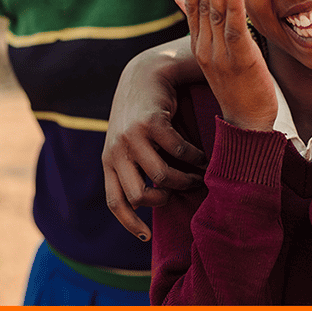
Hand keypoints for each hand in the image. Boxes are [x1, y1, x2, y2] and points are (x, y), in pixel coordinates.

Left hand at [103, 37, 207, 240]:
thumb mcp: (129, 141)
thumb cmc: (141, 114)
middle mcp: (117, 151)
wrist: (144, 73)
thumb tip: (151, 202)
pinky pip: (178, 152)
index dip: (130, 223)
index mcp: (109, 160)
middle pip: (141, 196)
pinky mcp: (152, 123)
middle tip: (181, 192)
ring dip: (185, 180)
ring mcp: (132, 137)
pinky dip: (194, 158)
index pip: (116, 201)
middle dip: (165, 199)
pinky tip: (202, 157)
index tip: (146, 237)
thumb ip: (135, 167)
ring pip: (162, 176)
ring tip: (198, 176)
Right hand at [178, 0, 276, 131]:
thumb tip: (182, 2)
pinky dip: (235, 6)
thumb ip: (202, 29)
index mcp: (200, 45)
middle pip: (201, 4)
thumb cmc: (237, 89)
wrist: (246, 124)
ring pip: (216, 12)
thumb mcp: (216, 57)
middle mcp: (206, 47)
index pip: (191, 7)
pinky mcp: (240, 60)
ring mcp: (221, 54)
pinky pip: (236, 29)